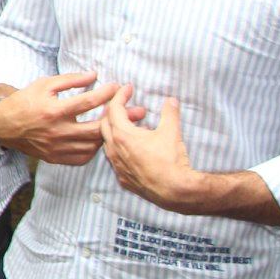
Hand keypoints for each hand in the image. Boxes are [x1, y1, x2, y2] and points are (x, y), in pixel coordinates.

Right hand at [0, 71, 142, 164]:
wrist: (4, 126)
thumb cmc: (26, 101)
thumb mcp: (45, 84)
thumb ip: (71, 80)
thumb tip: (95, 75)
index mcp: (54, 111)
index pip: (88, 101)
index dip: (107, 93)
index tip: (118, 87)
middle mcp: (57, 131)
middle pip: (98, 127)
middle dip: (122, 118)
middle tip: (139, 112)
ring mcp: (57, 148)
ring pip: (93, 145)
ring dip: (109, 134)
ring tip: (122, 126)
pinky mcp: (56, 158)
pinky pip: (83, 157)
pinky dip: (94, 149)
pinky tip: (99, 139)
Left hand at [100, 87, 197, 211]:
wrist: (174, 191)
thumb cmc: (171, 161)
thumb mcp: (172, 132)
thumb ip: (170, 113)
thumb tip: (171, 100)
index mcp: (122, 135)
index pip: (113, 109)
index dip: (120, 96)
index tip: (127, 88)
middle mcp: (114, 149)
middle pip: (105, 123)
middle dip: (116, 112)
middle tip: (130, 107)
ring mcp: (116, 165)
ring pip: (108, 142)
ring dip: (118, 131)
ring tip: (136, 127)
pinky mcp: (122, 177)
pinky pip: (115, 158)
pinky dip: (121, 148)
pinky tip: (134, 148)